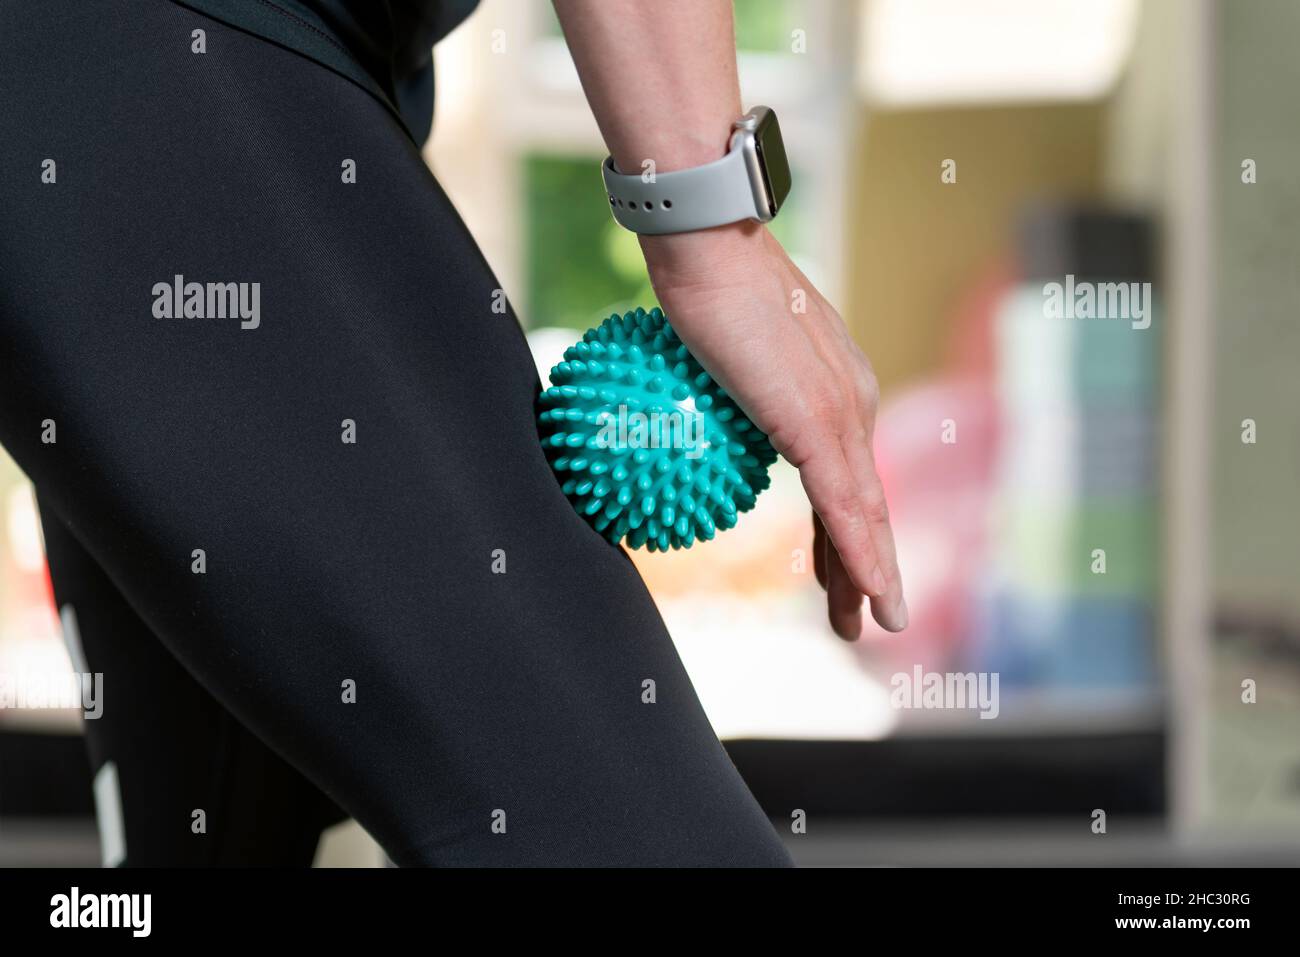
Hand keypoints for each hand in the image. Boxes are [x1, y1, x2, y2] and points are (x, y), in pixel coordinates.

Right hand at [640, 222, 907, 637]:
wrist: (709, 243)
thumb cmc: (699, 283)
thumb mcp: (718, 351)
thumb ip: (724, 389)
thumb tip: (689, 411)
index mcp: (835, 388)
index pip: (844, 475)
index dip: (847, 529)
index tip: (841, 571)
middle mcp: (852, 402)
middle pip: (862, 502)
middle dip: (865, 567)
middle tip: (866, 617)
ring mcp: (840, 414)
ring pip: (863, 513)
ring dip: (869, 576)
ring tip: (872, 627)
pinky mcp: (819, 424)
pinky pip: (843, 506)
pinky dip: (860, 557)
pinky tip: (871, 595)